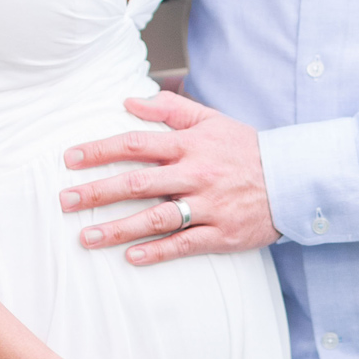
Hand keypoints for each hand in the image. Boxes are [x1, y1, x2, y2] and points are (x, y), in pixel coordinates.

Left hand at [59, 90, 278, 264]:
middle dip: (97, 192)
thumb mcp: (211, 119)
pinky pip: (184, 245)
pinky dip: (157, 251)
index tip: (70, 159)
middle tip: (64, 202)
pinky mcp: (221, 234)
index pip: (136, 145)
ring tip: (86, 237)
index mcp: (190, 145)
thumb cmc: (245, 149)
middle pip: (137, 183)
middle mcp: (195, 174)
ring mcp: (208, 206)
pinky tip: (131, 257)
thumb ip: (170, 109)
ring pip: (156, 218)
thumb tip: (129, 100)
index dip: (100, 150)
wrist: (293, 180)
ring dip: (118, 229)